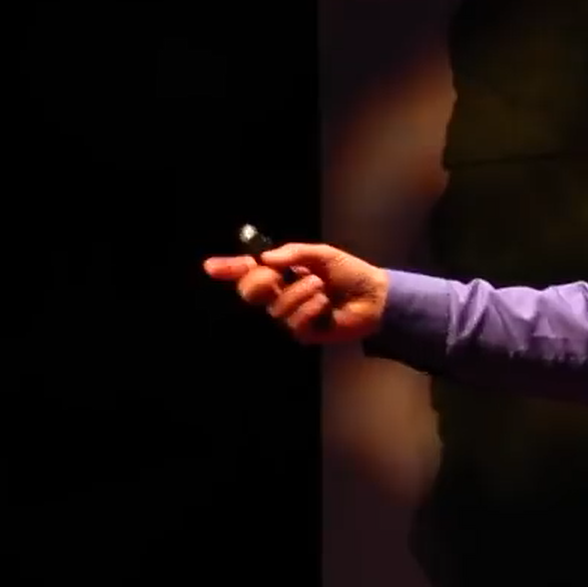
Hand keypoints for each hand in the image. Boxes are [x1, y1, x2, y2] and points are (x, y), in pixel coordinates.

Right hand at [202, 243, 389, 344]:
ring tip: (322, 288)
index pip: (250, 271)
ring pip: (276, 307)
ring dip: (301, 292)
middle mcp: (282, 294)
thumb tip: (265, 258)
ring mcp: (291, 315)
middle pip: (251, 292)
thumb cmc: (350, 273)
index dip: (230, 269)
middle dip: (259, 282)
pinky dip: (311, 309)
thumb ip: (293, 254)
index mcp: (284, 273)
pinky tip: (326, 305)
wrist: (375, 297)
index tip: (211, 267)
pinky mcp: (304, 332)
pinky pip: (295, 322)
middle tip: (274, 276)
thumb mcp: (322, 254)